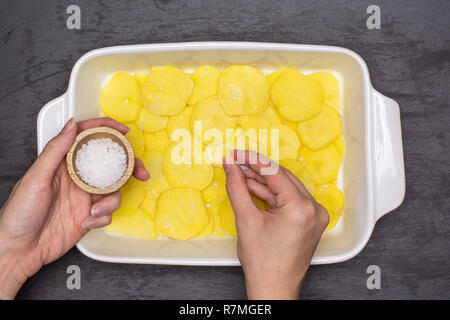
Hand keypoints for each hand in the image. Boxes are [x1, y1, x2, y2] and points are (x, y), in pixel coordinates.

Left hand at [0, 117, 148, 298]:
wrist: (19, 250)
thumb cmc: (19, 215)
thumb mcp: (36, 178)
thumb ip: (55, 150)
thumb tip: (71, 125)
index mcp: (63, 164)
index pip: (87, 139)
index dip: (106, 130)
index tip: (122, 130)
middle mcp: (76, 179)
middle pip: (109, 165)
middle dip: (128, 167)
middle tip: (139, 171)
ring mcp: (84, 198)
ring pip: (113, 191)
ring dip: (110, 202)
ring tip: (95, 211)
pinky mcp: (89, 216)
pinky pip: (107, 213)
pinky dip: (102, 218)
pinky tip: (87, 222)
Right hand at [223, 150, 328, 299]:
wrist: (274, 287)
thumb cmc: (263, 263)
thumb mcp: (245, 220)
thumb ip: (237, 187)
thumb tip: (231, 166)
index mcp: (301, 208)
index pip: (274, 172)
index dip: (252, 159)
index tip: (236, 154)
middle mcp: (314, 209)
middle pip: (281, 177)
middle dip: (256, 169)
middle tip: (236, 162)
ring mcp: (314, 214)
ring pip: (285, 187)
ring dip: (263, 181)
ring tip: (240, 175)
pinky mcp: (310, 219)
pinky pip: (289, 198)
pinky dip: (271, 194)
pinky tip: (253, 188)